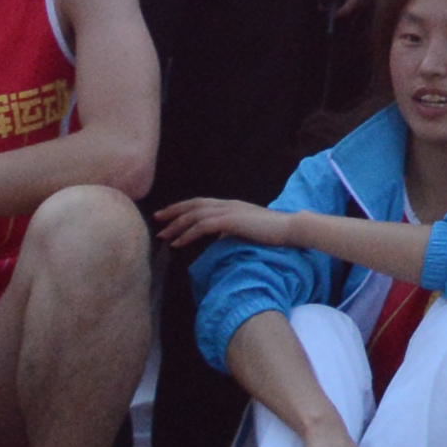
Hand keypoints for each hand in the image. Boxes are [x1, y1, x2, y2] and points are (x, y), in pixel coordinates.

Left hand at [151, 191, 288, 258]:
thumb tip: (219, 237)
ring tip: (163, 235)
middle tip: (156, 219)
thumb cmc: (272, 232)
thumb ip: (231, 230)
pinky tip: (177, 243)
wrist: (289, 229)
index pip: (201, 203)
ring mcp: (229, 211)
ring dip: (176, 225)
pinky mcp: (230, 221)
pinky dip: (187, 234)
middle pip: (193, 205)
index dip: (182, 208)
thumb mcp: (247, 229)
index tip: (167, 215)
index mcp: (230, 205)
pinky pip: (202, 227)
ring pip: (195, 215)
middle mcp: (227, 204)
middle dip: (173, 211)